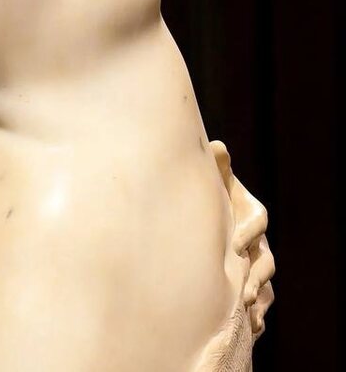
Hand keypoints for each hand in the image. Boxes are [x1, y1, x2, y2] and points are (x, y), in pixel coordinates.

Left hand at [211, 139, 275, 335]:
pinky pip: (260, 304)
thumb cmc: (211, 200)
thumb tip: (217, 146)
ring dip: (256, 296)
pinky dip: (255, 315)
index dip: (248, 230)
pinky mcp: (251, 288)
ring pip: (264, 283)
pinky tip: (250, 325)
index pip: (257, 220)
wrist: (206, 225)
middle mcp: (257, 241)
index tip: (234, 243)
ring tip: (243, 307)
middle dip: (255, 273)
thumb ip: (218, 169)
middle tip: (241, 287)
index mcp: (248, 213)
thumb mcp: (214, 184)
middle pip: (265, 259)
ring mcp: (256, 266)